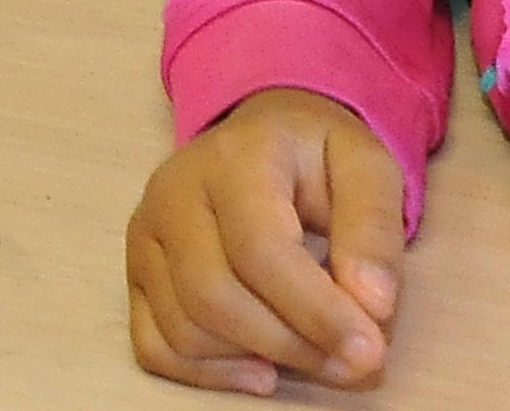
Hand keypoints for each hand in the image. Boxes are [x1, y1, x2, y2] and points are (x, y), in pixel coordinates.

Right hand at [126, 88, 408, 394]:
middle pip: (214, 295)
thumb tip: (371, 306)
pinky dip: (207, 374)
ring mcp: (146, 235)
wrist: (264, 135)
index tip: (369, 350)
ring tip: (318, 357)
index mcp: (232, 158)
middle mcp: (173, 193)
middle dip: (292, 345)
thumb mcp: (366, 167)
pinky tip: (261, 371)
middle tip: (355, 365)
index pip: (260, 248)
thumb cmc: (317, 156)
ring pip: (184, 328)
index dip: (315, 310)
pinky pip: (152, 345)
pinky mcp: (136, 273)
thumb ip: (373, 229)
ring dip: (258, 360)